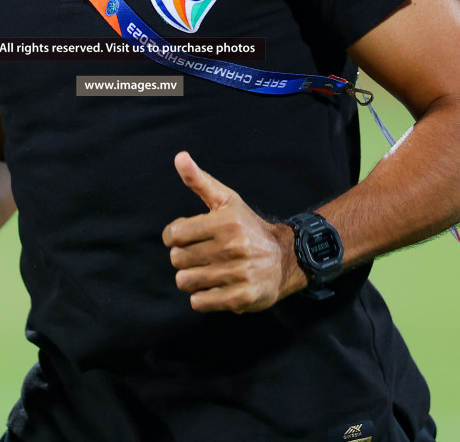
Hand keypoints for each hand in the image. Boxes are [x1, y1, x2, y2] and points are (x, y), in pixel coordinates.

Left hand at [161, 152, 304, 312]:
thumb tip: (179, 157)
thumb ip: (199, 180)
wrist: (285, 258)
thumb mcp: (227, 200)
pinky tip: (216, 286)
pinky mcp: (241, 297)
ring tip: (207, 271)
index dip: (174, 238)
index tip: (185, 238)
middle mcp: (233, 247)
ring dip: (192, 278)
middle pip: (178, 260)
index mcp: (226, 222)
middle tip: (201, 255)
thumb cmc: (248, 228)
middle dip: (184, 258)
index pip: (174, 235)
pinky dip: (202, 297)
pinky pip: (200, 302)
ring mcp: (238, 274)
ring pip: (185, 282)